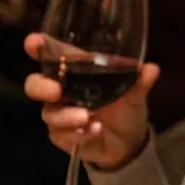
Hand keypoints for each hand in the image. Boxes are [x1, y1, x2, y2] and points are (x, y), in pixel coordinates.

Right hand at [22, 31, 157, 172]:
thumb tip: (151, 69)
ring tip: (86, 117)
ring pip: (49, 113)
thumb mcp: (135, 93)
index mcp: (75, 72)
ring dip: (66, 115)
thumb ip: (139, 81)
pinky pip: (61, 135)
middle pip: (35, 85)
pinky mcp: (62, 137)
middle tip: (55, 90)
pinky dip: (79, 133)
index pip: (51, 55)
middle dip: (41, 86)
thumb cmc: (125, 107)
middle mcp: (61, 91)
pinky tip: (95, 130)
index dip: (38, 47)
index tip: (33, 43)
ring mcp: (59, 114)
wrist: (129, 141)